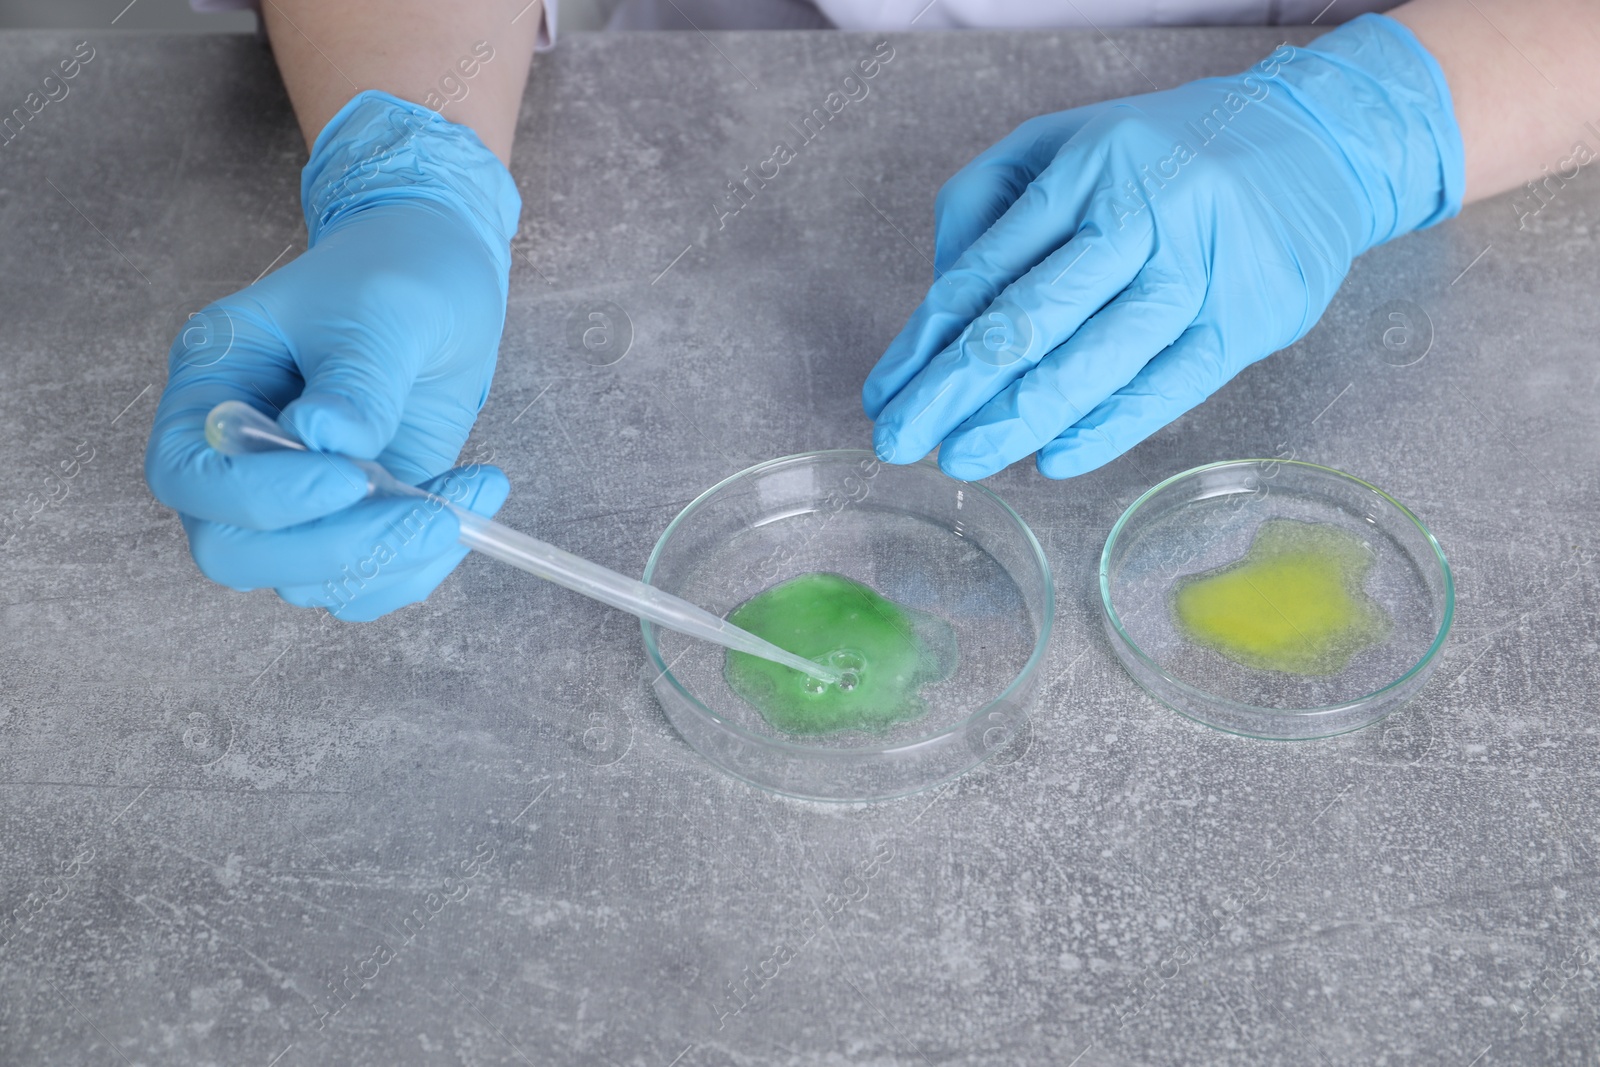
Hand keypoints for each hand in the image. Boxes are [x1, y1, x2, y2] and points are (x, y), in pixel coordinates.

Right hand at [145, 91, 522, 620]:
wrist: (443, 278)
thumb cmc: (399, 273)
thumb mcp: (385, 309)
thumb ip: (358, 376)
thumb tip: (326, 440)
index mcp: (212, 384)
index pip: (186, 473)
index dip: (259, 496)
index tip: (352, 477)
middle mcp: (238, 455)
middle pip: (234, 550)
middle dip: (335, 548)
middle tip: (430, 516)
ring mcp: (294, 497)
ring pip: (304, 580)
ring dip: (392, 560)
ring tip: (470, 491)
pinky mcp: (353, 520)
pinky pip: (363, 582)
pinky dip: (419, 566)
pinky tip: (471, 502)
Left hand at [863, 14, 1463, 480]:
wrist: (1315, 143)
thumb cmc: (1164, 156)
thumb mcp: (1065, 143)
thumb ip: (988, 204)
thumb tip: (940, 298)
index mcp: (1085, 170)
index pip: (986, 271)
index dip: (926, 341)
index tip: (884, 395)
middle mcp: (1141, 215)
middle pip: (1030, 318)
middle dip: (954, 390)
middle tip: (900, 442)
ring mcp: (1199, 269)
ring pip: (1094, 358)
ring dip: (1019, 419)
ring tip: (962, 459)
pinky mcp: (1248, 319)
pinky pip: (1168, 386)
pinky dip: (1109, 427)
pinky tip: (1053, 458)